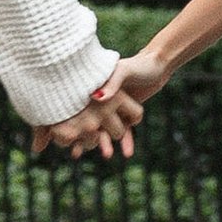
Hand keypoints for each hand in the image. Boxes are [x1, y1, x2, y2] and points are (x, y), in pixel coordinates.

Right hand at [30, 59, 156, 159]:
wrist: (156, 67)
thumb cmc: (138, 66)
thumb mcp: (123, 70)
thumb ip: (112, 82)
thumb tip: (97, 98)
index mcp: (96, 87)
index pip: (81, 109)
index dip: (72, 123)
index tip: (65, 136)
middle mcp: (102, 100)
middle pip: (90, 122)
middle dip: (85, 137)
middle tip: (76, 153)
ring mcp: (113, 109)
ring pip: (106, 130)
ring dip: (105, 143)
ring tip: (107, 155)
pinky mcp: (125, 115)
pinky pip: (123, 131)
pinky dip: (126, 142)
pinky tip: (127, 153)